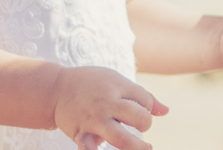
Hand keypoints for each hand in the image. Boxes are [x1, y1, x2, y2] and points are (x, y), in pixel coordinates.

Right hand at [53, 66, 167, 149]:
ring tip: (144, 148)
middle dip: (145, 124)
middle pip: (138, 118)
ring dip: (135, 147)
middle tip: (140, 125)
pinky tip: (101, 149)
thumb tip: (166, 111)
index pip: (146, 101)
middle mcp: (107, 103)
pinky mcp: (80, 132)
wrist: (56, 88)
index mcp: (118, 87)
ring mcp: (93, 119)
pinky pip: (88, 148)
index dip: (147, 108)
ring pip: (120, 138)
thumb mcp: (117, 81)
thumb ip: (141, 95)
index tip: (139, 109)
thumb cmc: (92, 84)